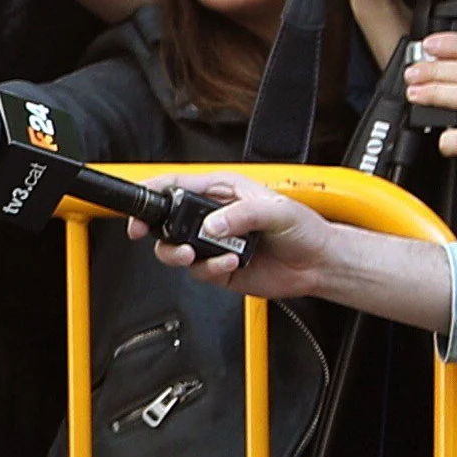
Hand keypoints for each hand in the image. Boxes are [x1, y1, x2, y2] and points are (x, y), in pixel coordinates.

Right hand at [128, 175, 334, 300]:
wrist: (317, 263)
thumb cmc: (304, 229)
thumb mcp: (276, 210)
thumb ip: (241, 215)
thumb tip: (211, 225)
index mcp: (223, 190)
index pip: (178, 185)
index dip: (154, 193)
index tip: (140, 206)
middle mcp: (214, 216)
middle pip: (168, 220)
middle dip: (157, 231)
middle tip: (160, 239)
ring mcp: (213, 243)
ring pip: (175, 249)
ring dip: (181, 254)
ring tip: (196, 254)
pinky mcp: (217, 267)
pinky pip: (197, 271)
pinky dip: (209, 269)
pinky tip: (230, 264)